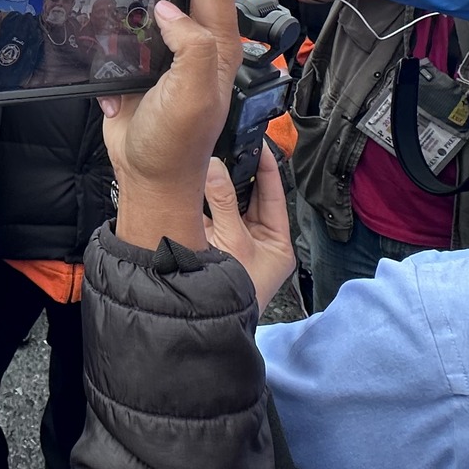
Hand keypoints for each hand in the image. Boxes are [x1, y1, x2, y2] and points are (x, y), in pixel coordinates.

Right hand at [101, 0, 239, 251]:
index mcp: (219, 46)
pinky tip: (104, 14)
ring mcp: (172, 52)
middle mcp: (200, 43)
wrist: (149, 177)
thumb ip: (192, 47)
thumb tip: (169, 10)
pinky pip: (131, 28)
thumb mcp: (194, 95)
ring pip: (161, 1)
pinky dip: (119, 16)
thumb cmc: (176, 143)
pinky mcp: (144, 63)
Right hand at [202, 151, 294, 309]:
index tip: (256, 141)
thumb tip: (214, 166)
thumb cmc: (233, 294)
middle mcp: (258, 241)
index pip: (276, 193)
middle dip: (236, 172)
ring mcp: (233, 243)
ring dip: (215, 186)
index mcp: (277, 241)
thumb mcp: (234, 242)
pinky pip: (206, 217)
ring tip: (207, 160)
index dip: (266, 166)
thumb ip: (223, 201)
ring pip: (225, 205)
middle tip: (226, 145)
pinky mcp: (211, 245)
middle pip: (249, 196)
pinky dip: (198, 202)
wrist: (206, 326)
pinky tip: (191, 184)